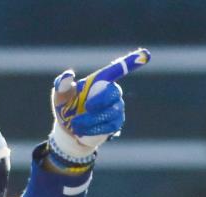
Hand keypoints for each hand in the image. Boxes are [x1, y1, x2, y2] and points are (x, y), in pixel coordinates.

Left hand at [49, 48, 149, 162]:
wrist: (68, 131)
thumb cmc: (66, 107)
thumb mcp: (60, 96)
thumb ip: (62, 85)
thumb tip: (67, 75)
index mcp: (101, 80)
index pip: (118, 69)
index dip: (132, 62)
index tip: (145, 55)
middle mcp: (112, 92)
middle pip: (112, 94)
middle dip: (97, 102)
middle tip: (85, 108)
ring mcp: (116, 108)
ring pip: (108, 113)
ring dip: (89, 120)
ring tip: (76, 123)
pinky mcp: (115, 124)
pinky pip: (107, 127)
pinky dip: (91, 130)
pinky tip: (82, 131)